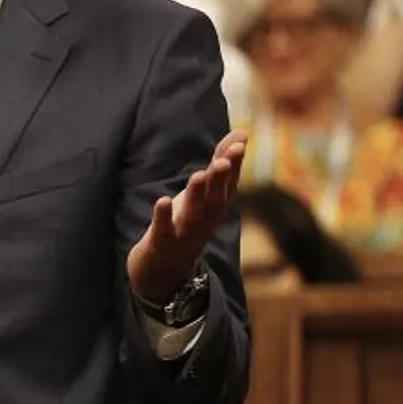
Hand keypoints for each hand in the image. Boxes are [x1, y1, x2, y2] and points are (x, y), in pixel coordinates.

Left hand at [127, 131, 246, 301]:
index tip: (239, 142)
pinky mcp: (161, 244)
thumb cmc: (187, 223)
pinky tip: (162, 200)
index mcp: (215, 207)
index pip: (229, 184)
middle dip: (220, 179)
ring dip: (197, 195)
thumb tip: (241, 132)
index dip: (234, 164)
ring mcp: (184, 234)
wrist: (164, 271)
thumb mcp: (204, 193)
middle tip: (224, 159)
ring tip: (198, 174)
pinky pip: (164, 231)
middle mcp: (205, 221)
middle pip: (215, 199)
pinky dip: (164, 217)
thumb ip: (220, 163)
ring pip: (193, 214)